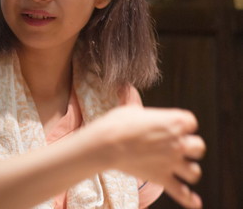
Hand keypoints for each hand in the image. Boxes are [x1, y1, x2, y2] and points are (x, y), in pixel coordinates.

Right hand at [91, 106, 205, 207]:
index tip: (173, 125)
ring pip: (194, 171)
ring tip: (182, 169)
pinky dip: (189, 199)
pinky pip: (181, 192)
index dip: (182, 124)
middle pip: (199, 147)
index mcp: (174, 121)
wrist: (107, 144)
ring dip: (189, 170)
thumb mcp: (131, 110)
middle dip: (191, 147)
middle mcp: (178, 142)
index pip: (191, 122)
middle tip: (180, 147)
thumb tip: (134, 106)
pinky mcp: (162, 178)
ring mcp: (172, 162)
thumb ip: (141, 110)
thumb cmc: (117, 124)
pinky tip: (195, 203)